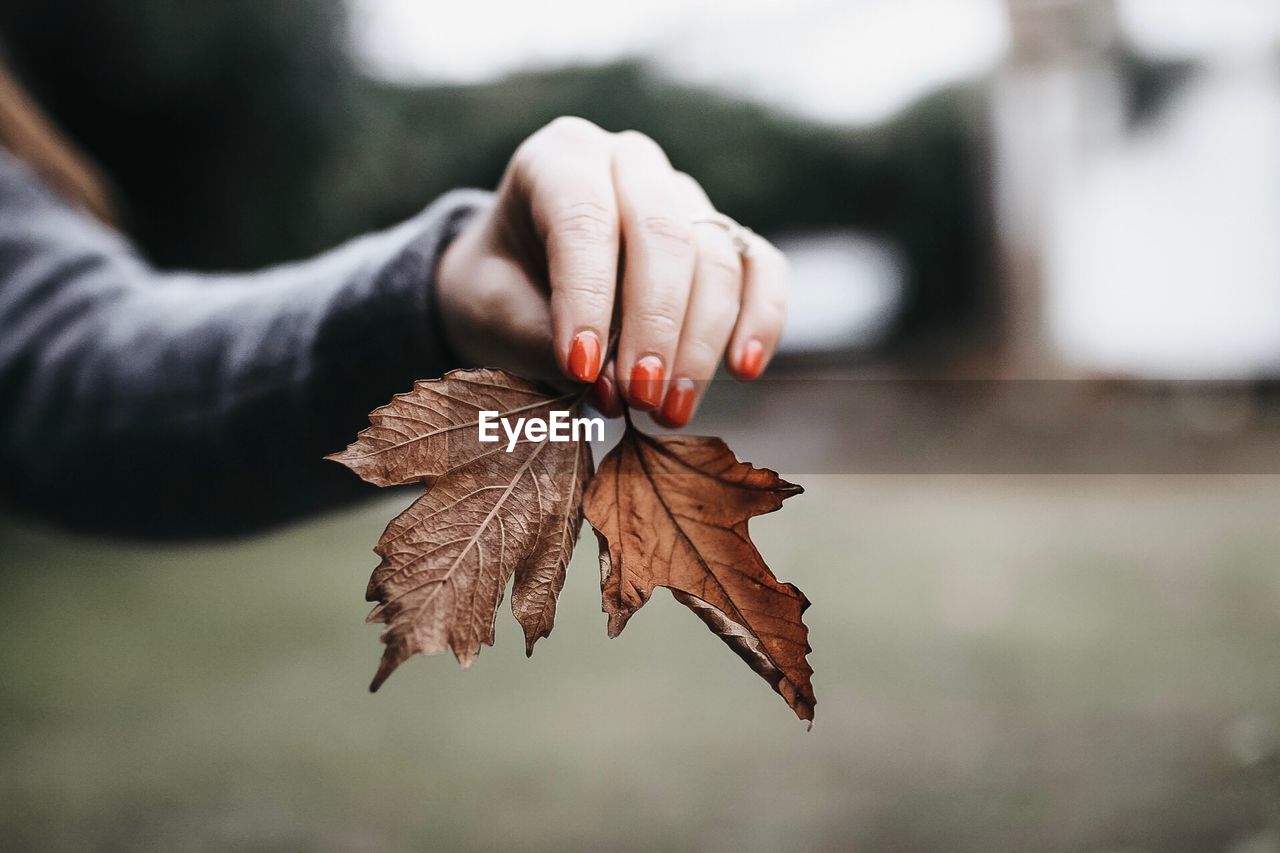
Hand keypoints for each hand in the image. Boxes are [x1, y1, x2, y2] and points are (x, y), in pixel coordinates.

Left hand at [436, 116, 788, 426]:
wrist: (516, 281)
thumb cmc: (498, 288)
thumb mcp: (490, 308)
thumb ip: (540, 339)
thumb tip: (611, 387)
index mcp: (562, 157)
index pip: (585, 219)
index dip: (588, 297)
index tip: (581, 369)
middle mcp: (631, 162)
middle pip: (663, 233)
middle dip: (655, 324)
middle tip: (639, 396)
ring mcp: (684, 196)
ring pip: (714, 258)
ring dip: (699, 342)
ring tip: (669, 410)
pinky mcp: (724, 236)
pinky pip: (759, 267)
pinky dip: (760, 317)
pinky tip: (745, 367)